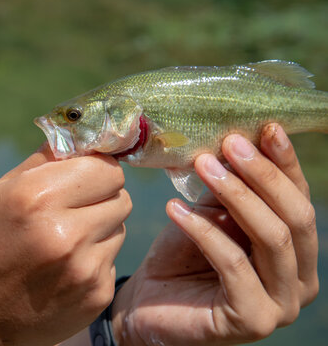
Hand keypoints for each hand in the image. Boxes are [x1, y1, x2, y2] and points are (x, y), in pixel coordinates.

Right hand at [0, 144, 130, 345]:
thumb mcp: (1, 191)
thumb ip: (46, 159)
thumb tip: (82, 131)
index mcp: (38, 198)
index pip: (107, 168)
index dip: (98, 169)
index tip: (86, 176)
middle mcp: (66, 234)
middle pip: (121, 196)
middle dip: (102, 196)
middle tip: (75, 208)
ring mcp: (84, 268)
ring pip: (120, 227)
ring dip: (100, 228)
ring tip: (65, 240)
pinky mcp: (96, 294)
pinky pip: (113, 259)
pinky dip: (95, 258)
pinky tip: (66, 267)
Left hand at [112, 124, 318, 344]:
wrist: (148, 302)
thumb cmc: (180, 255)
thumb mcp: (210, 214)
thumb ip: (231, 190)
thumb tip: (240, 141)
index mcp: (298, 253)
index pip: (299, 200)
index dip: (284, 163)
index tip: (266, 127)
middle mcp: (301, 281)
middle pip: (295, 218)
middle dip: (262, 174)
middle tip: (230, 143)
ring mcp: (282, 306)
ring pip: (271, 238)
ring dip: (236, 194)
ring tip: (202, 165)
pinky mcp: (253, 321)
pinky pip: (233, 263)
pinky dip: (204, 230)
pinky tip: (175, 208)